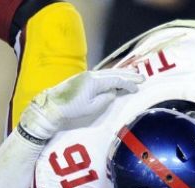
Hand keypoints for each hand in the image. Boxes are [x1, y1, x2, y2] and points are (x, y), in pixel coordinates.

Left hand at [20, 69, 143, 139]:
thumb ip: (105, 99)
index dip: (128, 84)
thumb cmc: (72, 108)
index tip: (137, 89)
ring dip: (121, 73)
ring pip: (108, 72)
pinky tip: (116, 75)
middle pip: (114, 73)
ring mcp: (87, 75)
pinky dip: (113, 74)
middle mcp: (92, 75)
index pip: (116, 80)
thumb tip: (113, 93)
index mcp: (95, 81)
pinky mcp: (84, 78)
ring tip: (132, 73)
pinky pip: (103, 74)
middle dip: (128, 75)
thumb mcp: (91, 108)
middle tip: (141, 77)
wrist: (52, 104)